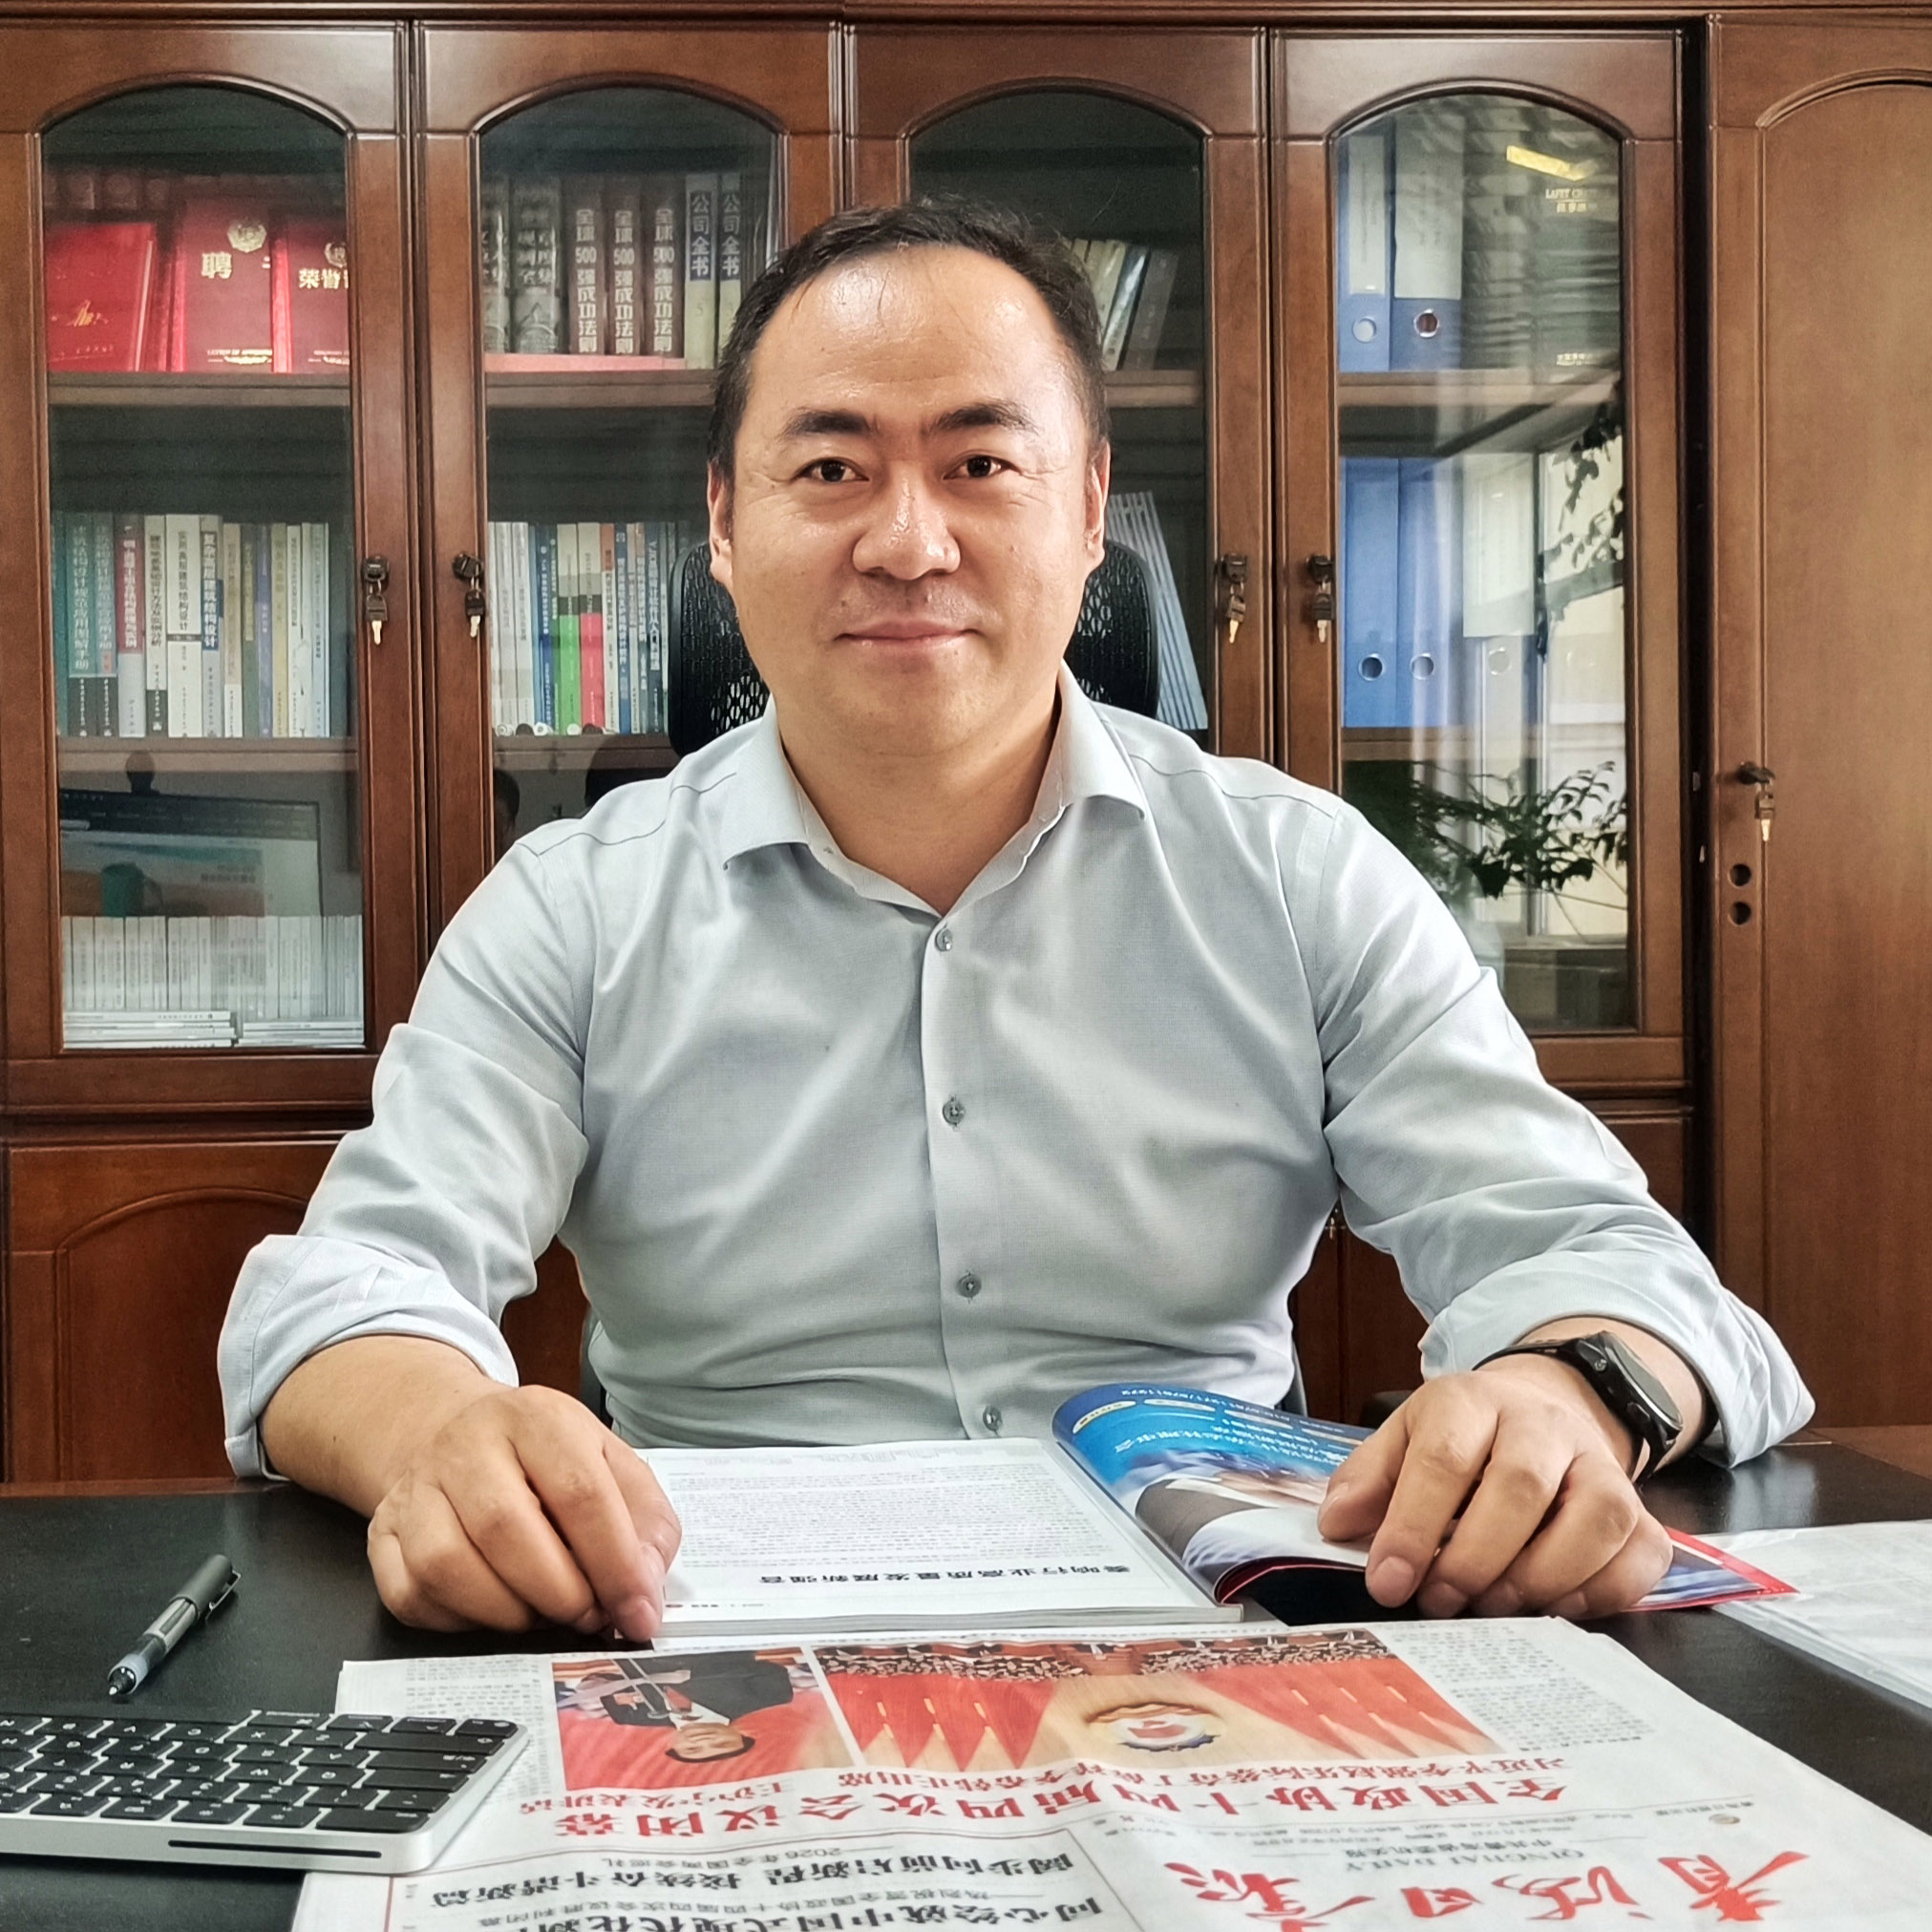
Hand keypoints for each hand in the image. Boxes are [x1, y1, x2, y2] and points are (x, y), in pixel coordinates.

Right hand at [366, 1384, 681, 1638]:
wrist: (454, 1432)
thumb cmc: (546, 1459)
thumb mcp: (610, 1464)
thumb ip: (644, 1523)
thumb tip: (645, 1593)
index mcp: (539, 1418)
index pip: (580, 1493)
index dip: (616, 1565)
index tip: (638, 1615)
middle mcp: (469, 1443)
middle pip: (507, 1528)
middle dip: (560, 1593)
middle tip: (588, 1616)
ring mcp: (417, 1487)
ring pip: (447, 1565)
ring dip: (507, 1611)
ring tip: (542, 1614)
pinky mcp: (382, 1531)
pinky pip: (410, 1593)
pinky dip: (457, 1620)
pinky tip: (491, 1609)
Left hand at [1315, 1355, 1671, 1619]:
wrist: (1539, 1410)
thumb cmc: (1462, 1438)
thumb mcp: (1402, 1439)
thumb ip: (1367, 1480)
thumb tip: (1339, 1527)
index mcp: (1471, 1401)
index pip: (1444, 1457)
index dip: (1413, 1526)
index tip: (1388, 1582)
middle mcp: (1542, 1424)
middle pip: (1521, 1486)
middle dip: (1474, 1558)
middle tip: (1440, 1601)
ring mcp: (1600, 1463)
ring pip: (1595, 1518)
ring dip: (1541, 1577)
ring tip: (1493, 1606)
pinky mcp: (1639, 1506)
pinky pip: (1640, 1552)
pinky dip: (1601, 1592)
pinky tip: (1554, 1608)